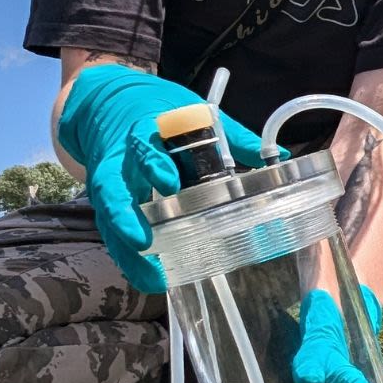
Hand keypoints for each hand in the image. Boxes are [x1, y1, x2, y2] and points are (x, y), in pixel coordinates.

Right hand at [55, 64, 264, 291]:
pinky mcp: (107, 205)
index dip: (153, 165)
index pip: (143, 148)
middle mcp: (119, 163)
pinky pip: (112, 232)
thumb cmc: (159, 112)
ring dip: (126, 250)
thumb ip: (231, 135)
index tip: (169, 182)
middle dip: (125, 216)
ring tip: (151, 276)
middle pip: (113, 190)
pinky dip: (128, 257)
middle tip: (143, 242)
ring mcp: (109, 186)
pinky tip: (147, 278)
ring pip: (109, 219)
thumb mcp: (193, 112)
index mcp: (142, 135)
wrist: (108, 104)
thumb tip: (275, 153)